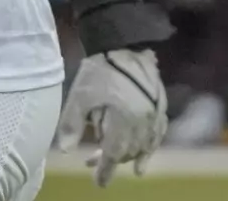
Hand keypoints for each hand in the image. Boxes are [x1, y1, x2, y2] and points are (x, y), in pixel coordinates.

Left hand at [56, 48, 166, 186]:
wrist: (123, 42)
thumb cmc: (98, 70)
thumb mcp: (79, 96)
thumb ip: (72, 124)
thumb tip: (66, 151)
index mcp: (125, 120)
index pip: (114, 154)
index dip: (105, 170)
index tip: (99, 184)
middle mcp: (144, 121)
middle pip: (129, 151)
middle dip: (111, 160)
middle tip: (91, 163)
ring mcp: (155, 113)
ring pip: (144, 144)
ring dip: (131, 155)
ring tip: (122, 166)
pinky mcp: (161, 105)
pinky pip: (158, 133)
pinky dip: (151, 145)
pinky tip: (146, 152)